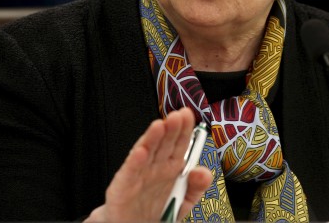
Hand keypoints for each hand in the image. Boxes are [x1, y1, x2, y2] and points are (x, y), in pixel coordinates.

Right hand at [84, 108, 212, 221]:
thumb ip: (196, 187)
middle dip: (171, 129)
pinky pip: (130, 173)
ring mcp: (139, 175)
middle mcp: (155, 168)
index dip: (184, 130)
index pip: (179, 144)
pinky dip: (134, 162)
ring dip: (152, 138)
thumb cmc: (157, 213)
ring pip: (146, 153)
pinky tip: (141, 151)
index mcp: (171, 168)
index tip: (189, 116)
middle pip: (164, 144)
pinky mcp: (124, 187)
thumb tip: (204, 172)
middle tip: (178, 116)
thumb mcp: (184, 202)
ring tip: (160, 125)